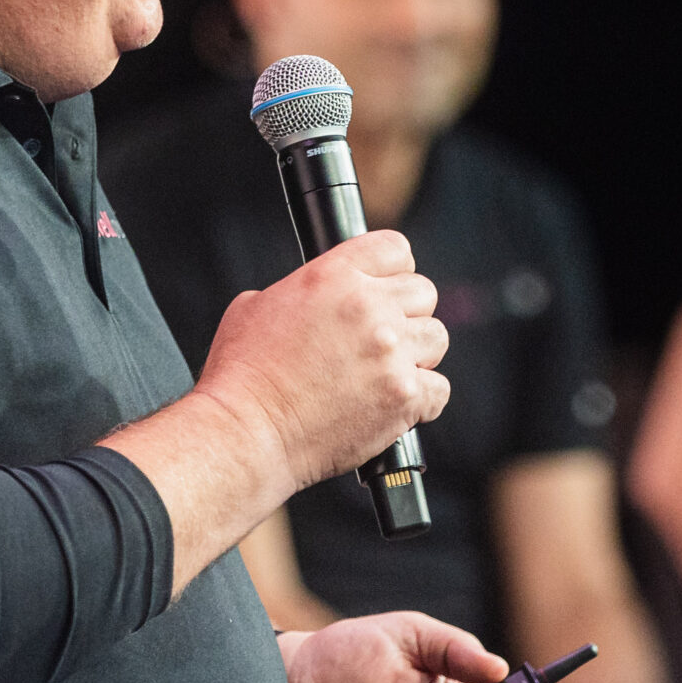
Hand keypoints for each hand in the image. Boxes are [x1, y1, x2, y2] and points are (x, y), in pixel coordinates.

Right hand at [193, 231, 448, 490]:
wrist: (247, 433)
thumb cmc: (242, 377)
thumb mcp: (255, 306)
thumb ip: (299, 291)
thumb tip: (315, 297)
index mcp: (333, 276)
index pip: (393, 248)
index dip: (392, 269)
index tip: (387, 287)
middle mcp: (369, 308)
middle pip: (423, 291)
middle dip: (406, 313)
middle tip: (384, 337)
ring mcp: (390, 353)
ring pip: (436, 337)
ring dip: (417, 354)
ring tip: (387, 372)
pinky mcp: (403, 397)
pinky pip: (439, 388)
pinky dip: (422, 400)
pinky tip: (395, 403)